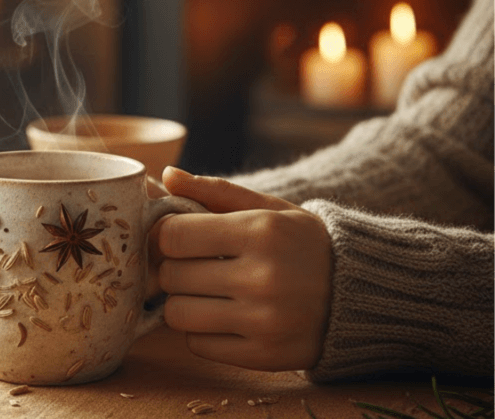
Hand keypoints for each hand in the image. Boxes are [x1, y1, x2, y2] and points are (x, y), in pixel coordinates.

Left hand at [156, 167, 331, 370]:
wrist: (364, 294)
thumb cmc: (304, 244)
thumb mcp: (269, 209)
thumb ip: (216, 191)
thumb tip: (168, 175)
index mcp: (260, 232)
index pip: (173, 236)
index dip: (166, 236)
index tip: (178, 238)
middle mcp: (262, 277)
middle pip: (172, 276)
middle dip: (175, 269)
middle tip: (196, 266)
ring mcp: (263, 321)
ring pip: (177, 314)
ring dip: (184, 303)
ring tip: (208, 293)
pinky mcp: (264, 355)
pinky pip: (197, 345)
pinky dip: (202, 332)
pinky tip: (226, 317)